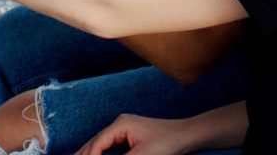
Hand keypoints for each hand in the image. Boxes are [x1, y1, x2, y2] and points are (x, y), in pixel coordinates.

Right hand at [77, 114, 191, 154]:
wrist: (186, 136)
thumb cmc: (167, 143)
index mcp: (120, 124)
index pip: (97, 143)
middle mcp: (120, 124)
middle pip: (95, 142)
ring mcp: (125, 130)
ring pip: (100, 144)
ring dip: (90, 154)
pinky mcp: (130, 137)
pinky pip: (109, 147)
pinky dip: (100, 154)